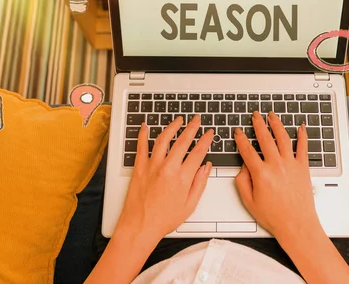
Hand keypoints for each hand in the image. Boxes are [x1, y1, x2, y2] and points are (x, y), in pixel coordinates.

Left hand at [116, 116, 213, 239]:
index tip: (209, 133)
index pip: (198, 152)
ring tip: (178, 120)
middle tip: (196, 120)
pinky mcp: (139, 168)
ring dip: (172, 127)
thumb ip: (200, 184)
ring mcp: (152, 166)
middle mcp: (168, 168)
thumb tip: (206, 167)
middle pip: (183, 141)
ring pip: (163, 139)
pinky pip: (141, 146)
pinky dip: (143, 134)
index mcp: (183, 178)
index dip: (205, 140)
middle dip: (192, 127)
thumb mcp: (189, 205)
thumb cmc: (163, 220)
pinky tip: (145, 126)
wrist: (140, 226)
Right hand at [234, 111, 320, 239]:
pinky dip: (302, 136)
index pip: (247, 150)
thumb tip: (243, 167)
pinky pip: (303, 147)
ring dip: (276, 124)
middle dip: (258, 124)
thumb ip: (242, 182)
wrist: (297, 225)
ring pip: (283, 138)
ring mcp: (291, 164)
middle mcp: (276, 165)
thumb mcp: (249, 202)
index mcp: (261, 174)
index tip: (238, 131)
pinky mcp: (303, 168)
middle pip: (265, 138)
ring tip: (272, 115)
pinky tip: (301, 127)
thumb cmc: (274, 217)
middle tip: (255, 115)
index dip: (240, 138)